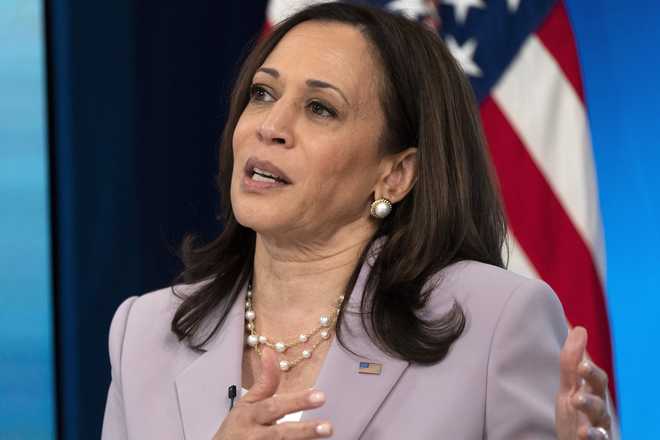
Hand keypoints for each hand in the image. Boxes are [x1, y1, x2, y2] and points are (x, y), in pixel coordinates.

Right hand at [212, 347, 332, 438]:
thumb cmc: (237, 427)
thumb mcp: (247, 403)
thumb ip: (264, 382)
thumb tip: (271, 352)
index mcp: (250, 415)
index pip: (274, 406)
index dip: (296, 401)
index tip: (319, 396)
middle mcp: (254, 435)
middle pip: (281, 433)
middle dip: (304, 430)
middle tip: (327, 427)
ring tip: (326, 433)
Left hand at [556, 326, 611, 439]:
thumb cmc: (576, 414)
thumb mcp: (569, 387)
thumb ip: (571, 362)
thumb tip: (579, 328)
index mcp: (590, 391)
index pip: (592, 374)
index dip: (586, 364)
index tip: (579, 356)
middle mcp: (597, 406)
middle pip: (600, 389)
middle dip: (592, 376)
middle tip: (582, 366)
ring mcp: (597, 424)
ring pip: (600, 413)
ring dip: (590, 404)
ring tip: (577, 399)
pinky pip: (598, 438)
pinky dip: (592, 435)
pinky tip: (582, 433)